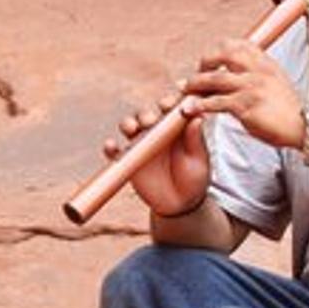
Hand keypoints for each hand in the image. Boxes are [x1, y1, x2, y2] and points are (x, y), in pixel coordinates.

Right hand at [103, 90, 210, 217]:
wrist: (180, 204)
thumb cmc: (194, 179)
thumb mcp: (198, 160)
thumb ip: (195, 140)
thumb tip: (197, 117)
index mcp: (175, 126)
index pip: (169, 108)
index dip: (167, 102)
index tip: (169, 105)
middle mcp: (156, 131)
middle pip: (145, 113)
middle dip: (145, 113)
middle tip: (150, 121)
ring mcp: (140, 144)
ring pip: (128, 126)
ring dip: (127, 123)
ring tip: (131, 129)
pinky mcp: (128, 160)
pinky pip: (115, 151)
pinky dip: (109, 147)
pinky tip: (111, 147)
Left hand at [181, 42, 303, 148]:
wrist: (305, 126)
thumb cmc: (289, 110)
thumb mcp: (276, 83)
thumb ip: (258, 75)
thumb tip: (239, 74)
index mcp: (266, 63)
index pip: (240, 44)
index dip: (220, 49)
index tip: (210, 60)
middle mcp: (258, 70)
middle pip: (224, 54)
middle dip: (205, 61)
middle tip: (195, 72)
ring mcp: (252, 87)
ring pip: (215, 79)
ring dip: (195, 84)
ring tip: (184, 89)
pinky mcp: (246, 105)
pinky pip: (216, 102)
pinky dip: (200, 105)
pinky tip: (191, 109)